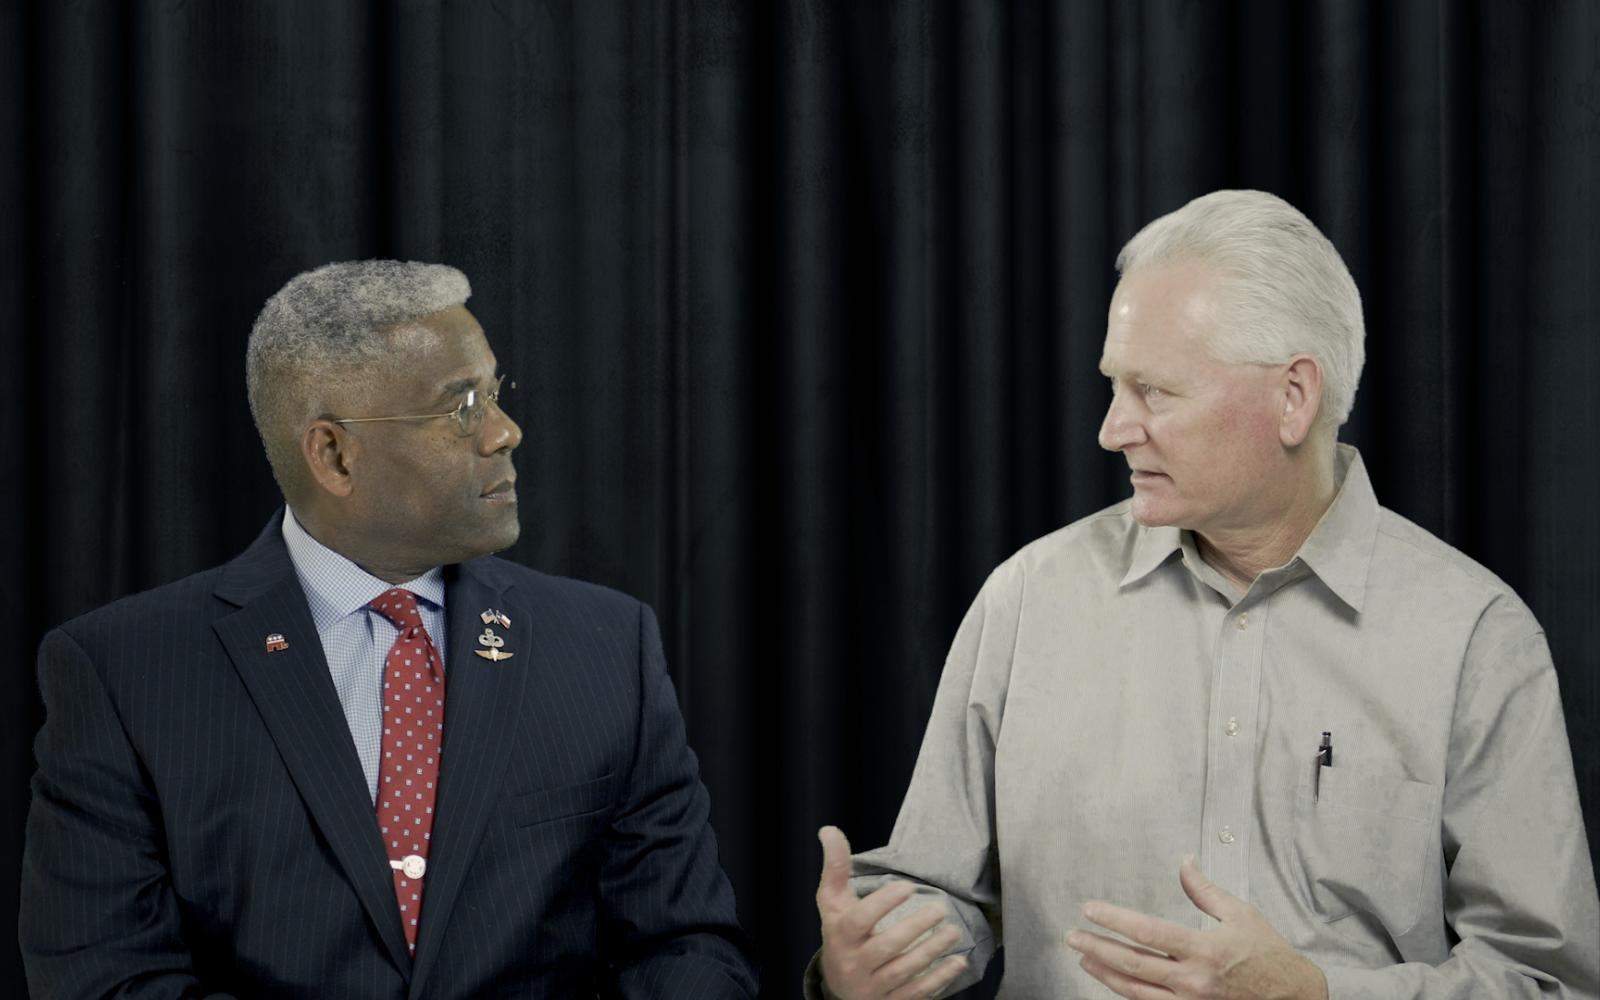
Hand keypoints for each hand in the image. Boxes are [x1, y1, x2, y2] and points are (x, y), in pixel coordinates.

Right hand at [815, 826, 968, 999]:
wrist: (838, 986)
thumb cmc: (840, 933)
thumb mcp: (833, 903)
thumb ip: (835, 868)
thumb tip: (829, 830)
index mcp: (840, 935)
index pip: (859, 921)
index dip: (882, 904)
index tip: (908, 886)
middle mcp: (854, 963)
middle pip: (886, 947)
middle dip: (915, 927)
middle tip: (940, 907)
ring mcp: (873, 987)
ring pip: (904, 971)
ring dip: (932, 951)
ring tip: (954, 931)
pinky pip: (916, 993)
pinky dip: (938, 979)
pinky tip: (958, 962)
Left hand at [1063, 855, 1327, 999]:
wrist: (1295, 998)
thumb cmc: (1269, 955)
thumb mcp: (1240, 914)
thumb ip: (1205, 890)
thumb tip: (1184, 861)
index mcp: (1204, 949)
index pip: (1148, 932)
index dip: (1114, 920)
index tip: (1090, 909)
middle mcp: (1193, 980)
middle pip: (1132, 965)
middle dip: (1097, 948)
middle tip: (1073, 936)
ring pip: (1135, 991)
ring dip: (1105, 974)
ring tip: (1085, 957)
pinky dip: (1127, 994)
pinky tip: (1113, 982)